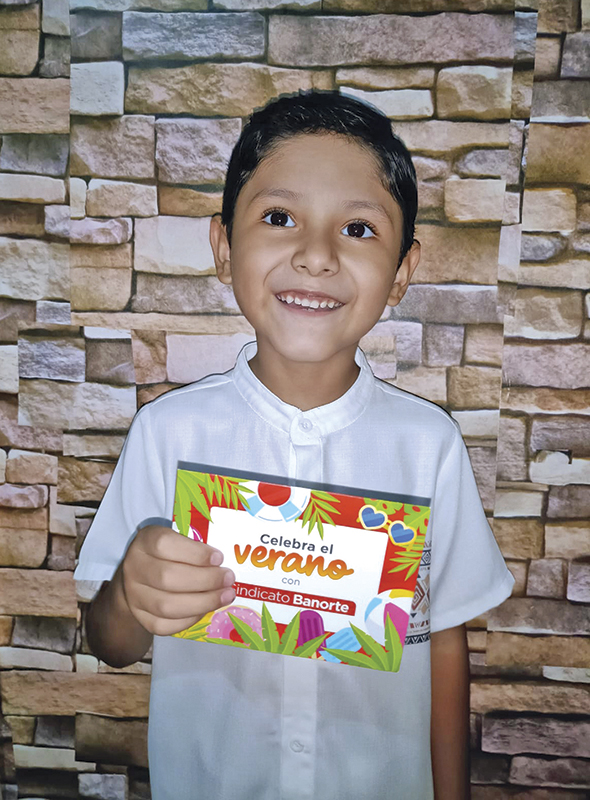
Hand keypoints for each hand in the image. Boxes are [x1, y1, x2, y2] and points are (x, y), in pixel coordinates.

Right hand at [120, 525, 235, 635]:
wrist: (142, 575)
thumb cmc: (169, 553)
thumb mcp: (178, 538)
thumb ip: (196, 545)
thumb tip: (223, 562)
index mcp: (145, 540)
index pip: (164, 545)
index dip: (194, 553)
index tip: (219, 558)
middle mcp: (134, 568)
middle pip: (167, 577)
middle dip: (205, 580)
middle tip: (228, 579)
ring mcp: (134, 595)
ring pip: (166, 605)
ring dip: (202, 602)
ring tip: (225, 596)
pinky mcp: (140, 617)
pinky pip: (165, 625)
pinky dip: (190, 619)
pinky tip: (207, 609)